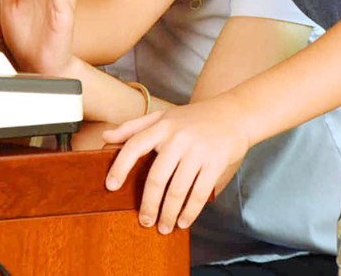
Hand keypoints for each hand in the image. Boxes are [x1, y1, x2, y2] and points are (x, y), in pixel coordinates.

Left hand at [103, 96, 250, 233]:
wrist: (235, 113)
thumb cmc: (194, 117)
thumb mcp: (164, 115)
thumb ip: (134, 126)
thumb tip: (105, 136)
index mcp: (163, 125)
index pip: (135, 145)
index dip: (120, 166)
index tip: (111, 187)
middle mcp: (179, 138)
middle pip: (157, 177)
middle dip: (149, 204)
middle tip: (145, 221)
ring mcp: (198, 151)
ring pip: (178, 190)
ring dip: (169, 213)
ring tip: (164, 226)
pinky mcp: (215, 162)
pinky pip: (199, 193)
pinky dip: (190, 211)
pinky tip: (184, 221)